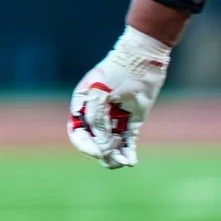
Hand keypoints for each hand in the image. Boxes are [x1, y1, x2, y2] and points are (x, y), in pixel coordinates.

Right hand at [69, 26, 172, 168]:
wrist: (143, 58)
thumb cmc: (117, 71)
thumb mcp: (100, 93)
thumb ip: (97, 120)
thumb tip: (103, 147)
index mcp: (83, 107)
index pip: (77, 134)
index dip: (86, 146)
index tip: (99, 151)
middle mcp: (96, 115)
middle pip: (94, 143)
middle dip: (102, 153)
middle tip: (115, 155)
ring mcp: (114, 119)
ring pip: (110, 146)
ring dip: (115, 156)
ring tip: (124, 160)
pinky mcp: (131, 122)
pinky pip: (127, 143)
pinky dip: (128, 153)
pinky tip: (131, 161)